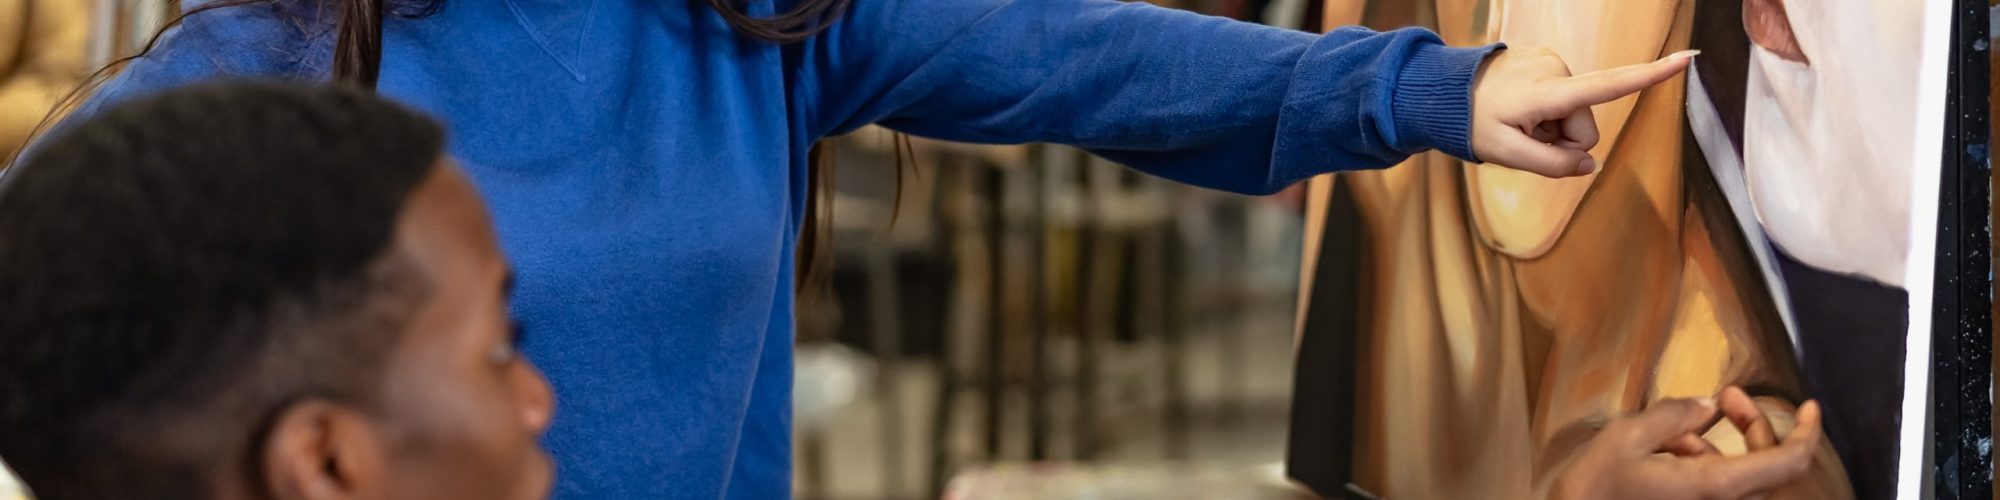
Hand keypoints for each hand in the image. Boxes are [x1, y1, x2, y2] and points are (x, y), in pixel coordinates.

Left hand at [1469, 47, 1697, 176]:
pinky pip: (1562, 99)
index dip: (1650, 76)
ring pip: (1574, 114)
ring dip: (1551, 126)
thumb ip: (1551, 165)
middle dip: (1562, 140)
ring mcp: (1553, 61)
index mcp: (1550, 91)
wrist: (1444, 91)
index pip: (1608, 86)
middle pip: (1585, 127)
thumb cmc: (1472, 122)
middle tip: (1524, 138)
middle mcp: (1557, 69)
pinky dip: (1544, 111)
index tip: (1686, 59)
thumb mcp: (1507, 154)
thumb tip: (1589, 167)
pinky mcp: (1548, 60)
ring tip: (1518, 122)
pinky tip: (1518, 109)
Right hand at [1550, 393, 1824, 499]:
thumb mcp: (1625, 438)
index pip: (1787, 463)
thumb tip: (1706, 405)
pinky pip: (1717, 489)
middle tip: (1727, 396)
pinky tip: (1670, 449)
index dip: (1807, 433)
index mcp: (1714, 488)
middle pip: (1767, 466)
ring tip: (1679, 426)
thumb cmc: (1592, 492)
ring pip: (1739, 477)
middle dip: (1754, 424)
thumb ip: (1673, 416)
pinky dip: (1705, 464)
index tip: (1808, 406)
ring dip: (1721, 445)